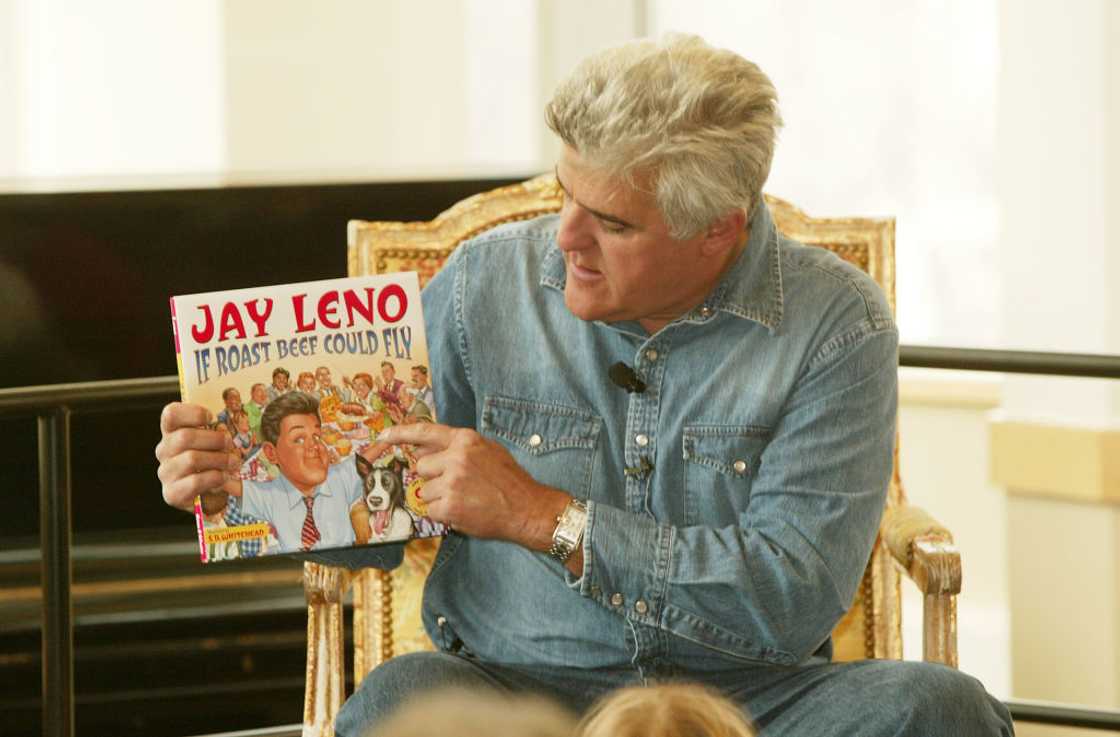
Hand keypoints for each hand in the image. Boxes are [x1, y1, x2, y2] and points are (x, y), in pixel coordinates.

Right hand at [155, 402, 242, 510]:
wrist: (211, 498)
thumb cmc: (214, 463)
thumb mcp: (214, 442)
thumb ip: (216, 430)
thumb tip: (227, 426)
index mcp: (172, 433)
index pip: (170, 414)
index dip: (192, 412)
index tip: (211, 417)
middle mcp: (164, 451)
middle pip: (184, 437)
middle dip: (214, 439)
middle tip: (230, 443)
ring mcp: (166, 473)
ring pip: (191, 459)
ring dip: (219, 459)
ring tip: (232, 462)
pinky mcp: (172, 494)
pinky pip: (195, 481)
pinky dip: (215, 478)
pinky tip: (223, 477)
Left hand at [376, 423, 569, 548]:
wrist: (527, 508)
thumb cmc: (509, 480)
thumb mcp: (487, 451)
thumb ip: (457, 447)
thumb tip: (423, 450)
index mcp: (466, 439)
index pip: (425, 432)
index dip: (401, 434)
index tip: (383, 437)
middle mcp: (457, 457)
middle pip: (421, 467)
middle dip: (433, 478)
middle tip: (457, 485)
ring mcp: (452, 481)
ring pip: (425, 491)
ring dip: (439, 498)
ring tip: (465, 499)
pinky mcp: (449, 505)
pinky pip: (431, 510)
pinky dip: (443, 514)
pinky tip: (464, 511)